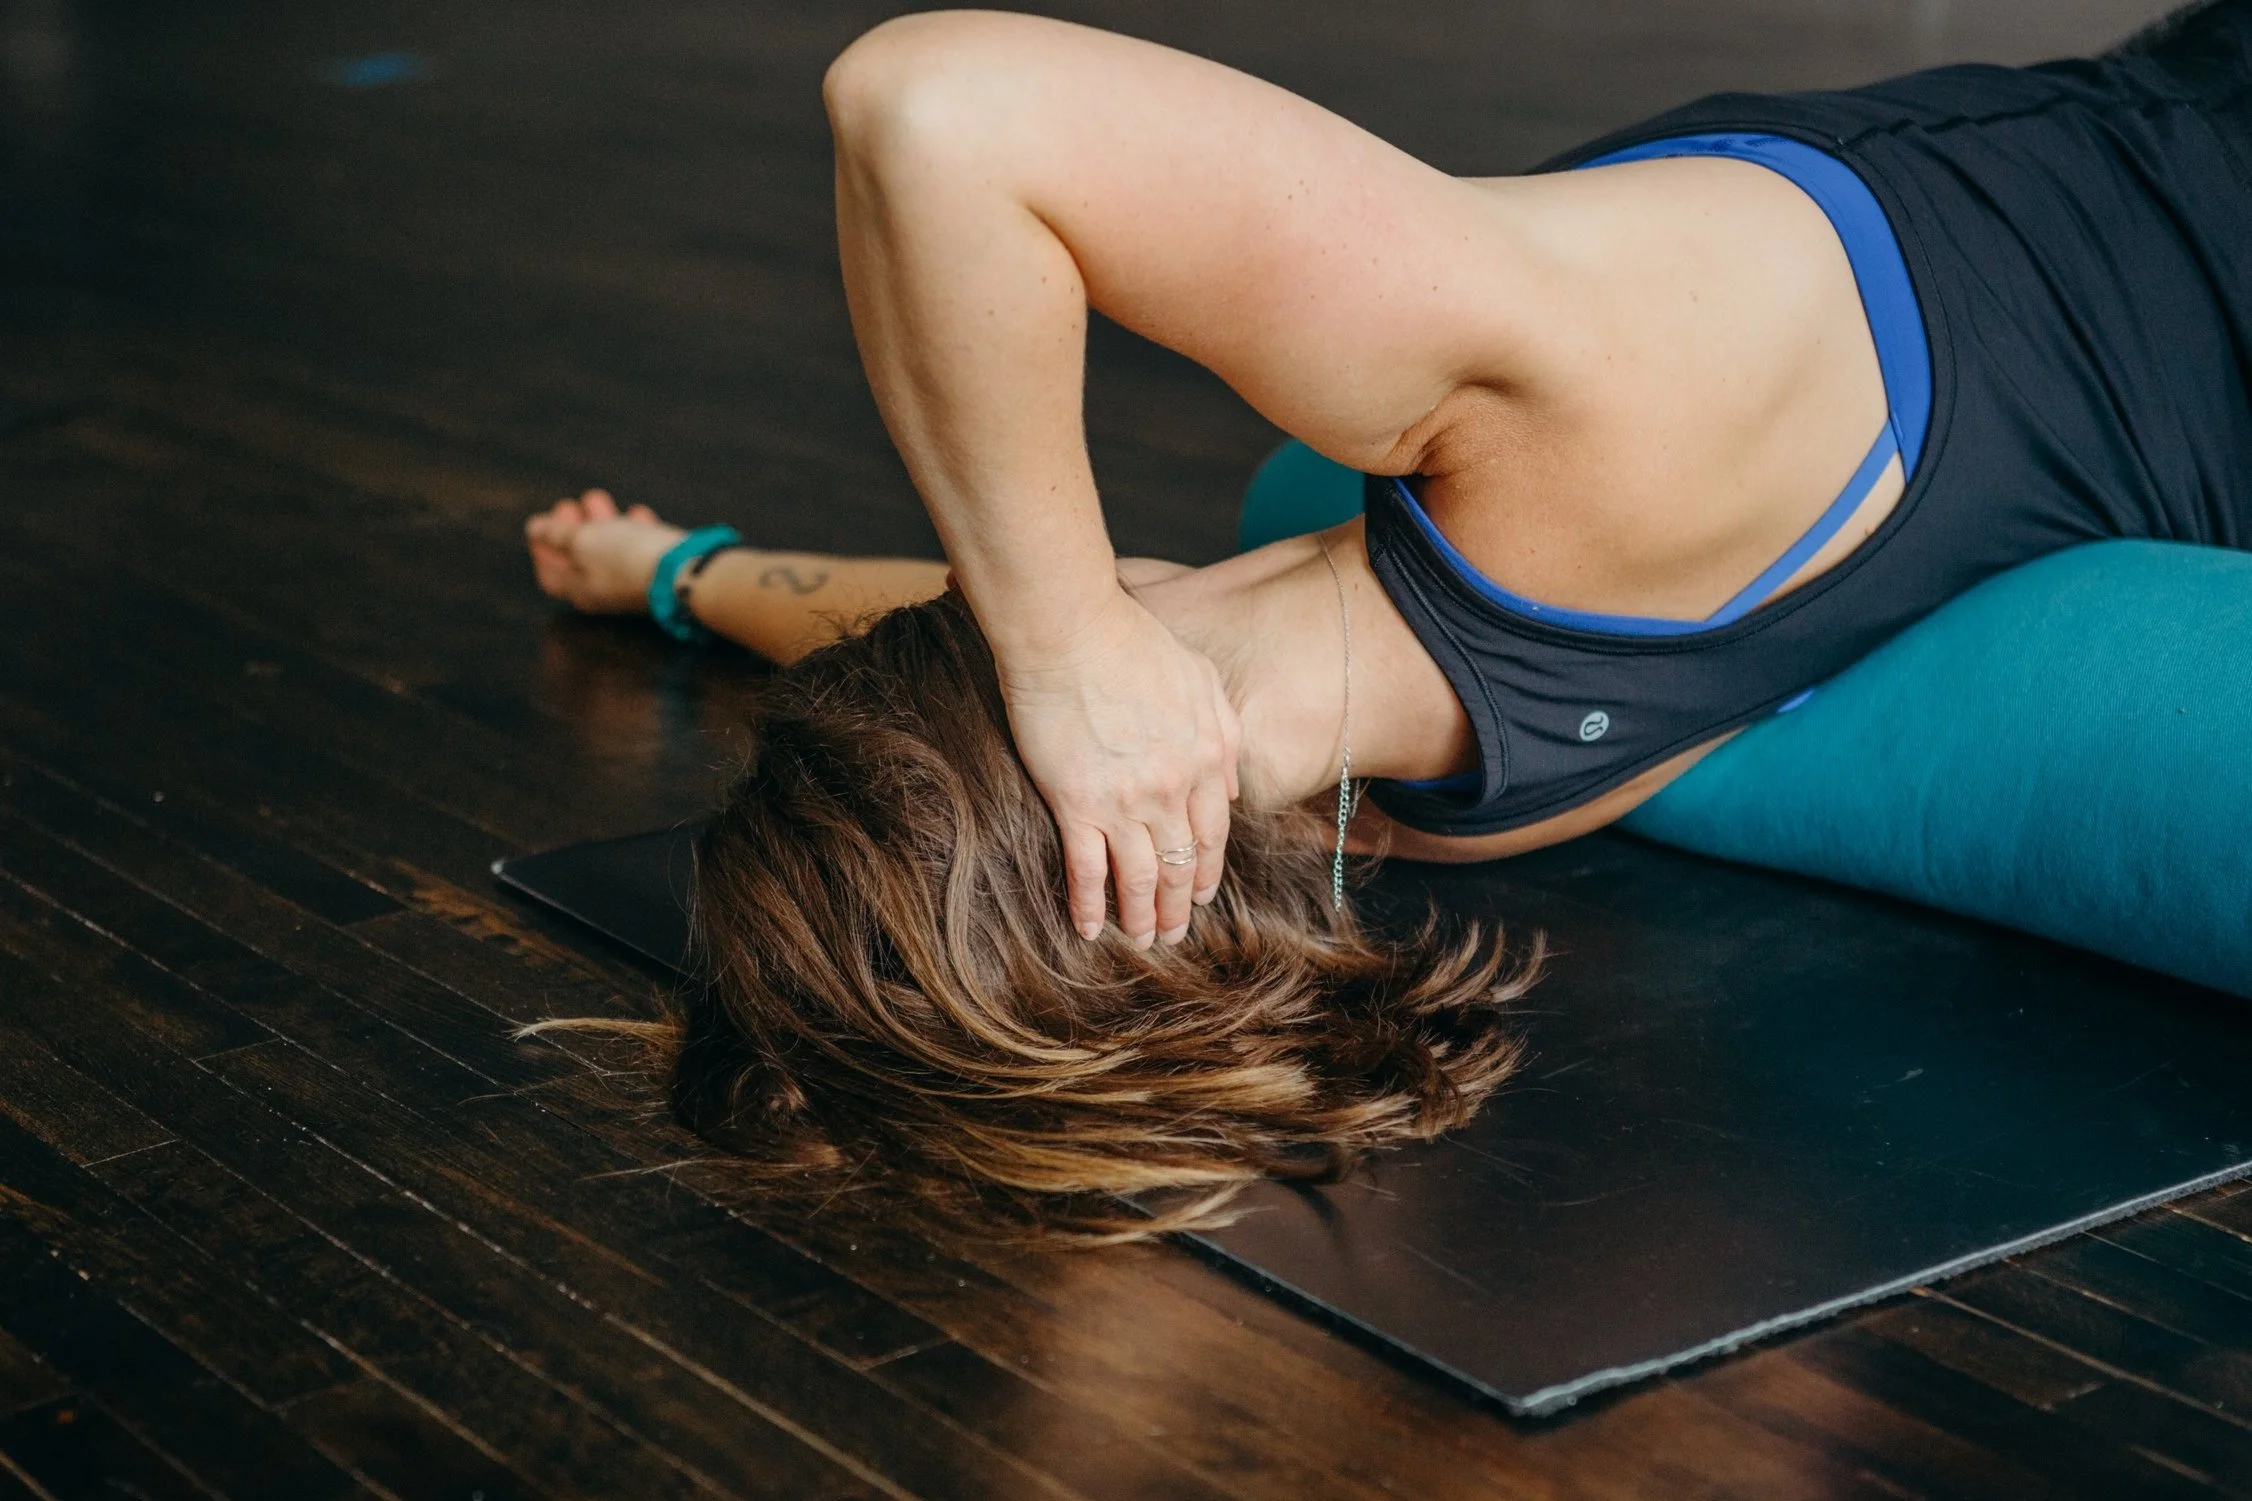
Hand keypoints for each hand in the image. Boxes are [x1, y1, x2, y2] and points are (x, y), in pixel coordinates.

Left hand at [524, 489, 684, 612]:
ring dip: (600, 523)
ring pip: (609, 550)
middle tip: (568, 504)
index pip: (550, 572)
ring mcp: (631, 582)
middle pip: (579, 559)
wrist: (684, 571)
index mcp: (578, 589)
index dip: (541, 547)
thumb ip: (557, 534)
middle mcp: (603, 591)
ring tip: (596, 498)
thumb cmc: (627, 558)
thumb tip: (536, 529)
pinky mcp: (657, 572)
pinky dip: (632, 529)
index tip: (539, 524)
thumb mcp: (583, 541)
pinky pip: (638, 549)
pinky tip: (636, 513)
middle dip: (570, 529)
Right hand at [999, 590, 1241, 946]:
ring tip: (1138, 940)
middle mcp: (1170, 790)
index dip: (1206, 871)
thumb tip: (1230, 786)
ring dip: (1140, 917)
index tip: (1198, 894)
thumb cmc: (1131, 641)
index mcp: (1205, 759)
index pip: (1212, 833)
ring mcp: (1124, 801)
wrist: (1071, 630)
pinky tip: (1088, 928)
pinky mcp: (1076, 804)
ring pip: (1140, 878)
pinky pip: (1087, 870)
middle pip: (1179, 865)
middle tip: (1171, 933)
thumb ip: (1223, 734)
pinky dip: (1089, 904)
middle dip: (1177, 907)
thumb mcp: (1201, 679)